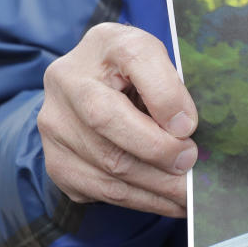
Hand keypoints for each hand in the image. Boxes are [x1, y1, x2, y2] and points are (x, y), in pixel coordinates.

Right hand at [37, 23, 198, 216]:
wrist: (96, 91)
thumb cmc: (143, 76)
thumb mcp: (165, 66)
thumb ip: (174, 86)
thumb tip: (183, 129)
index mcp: (106, 43)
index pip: (135, 59)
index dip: (165, 96)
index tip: (189, 126)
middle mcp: (67, 80)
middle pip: (108, 121)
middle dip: (159, 151)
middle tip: (192, 165)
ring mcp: (55, 123)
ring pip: (107, 164)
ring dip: (156, 185)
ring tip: (189, 195)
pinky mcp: (57, 161)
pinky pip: (101, 189)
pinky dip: (141, 200)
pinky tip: (170, 202)